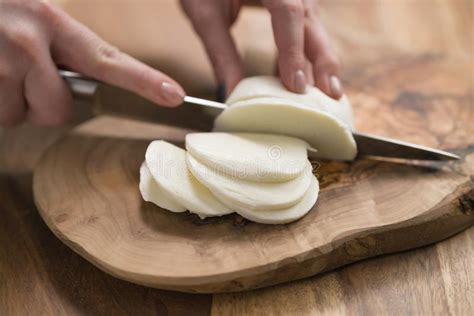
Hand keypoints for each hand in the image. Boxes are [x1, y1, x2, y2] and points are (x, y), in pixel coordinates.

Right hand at [0, 0, 184, 127]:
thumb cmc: (0, 8)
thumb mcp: (34, 14)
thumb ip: (62, 49)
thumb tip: (77, 86)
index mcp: (53, 22)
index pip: (109, 59)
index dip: (144, 81)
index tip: (175, 96)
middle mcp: (27, 43)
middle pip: (56, 111)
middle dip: (40, 104)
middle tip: (19, 74)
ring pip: (17, 117)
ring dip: (7, 102)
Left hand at [180, 0, 342, 98]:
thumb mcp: (204, 14)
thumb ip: (220, 52)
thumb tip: (231, 93)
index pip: (288, 13)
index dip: (294, 51)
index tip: (296, 84)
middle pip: (311, 20)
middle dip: (323, 60)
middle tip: (331, 94)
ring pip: (313, 26)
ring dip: (319, 60)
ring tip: (325, 93)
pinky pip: (304, 27)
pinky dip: (303, 53)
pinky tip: (302, 78)